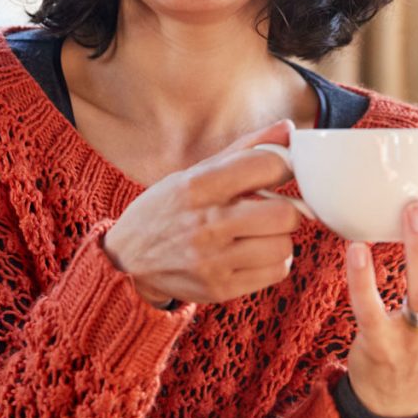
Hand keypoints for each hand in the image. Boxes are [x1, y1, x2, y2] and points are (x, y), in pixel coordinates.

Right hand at [104, 120, 302, 306]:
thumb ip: (245, 150)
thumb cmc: (169, 208)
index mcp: (198, 186)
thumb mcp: (196, 173)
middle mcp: (205, 224)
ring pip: (283, 246)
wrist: (127, 258)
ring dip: (278, 237)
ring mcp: (212, 261)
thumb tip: (289, 128)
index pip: (266, 167)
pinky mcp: (220, 289)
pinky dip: (273, 260)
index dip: (283, 166)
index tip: (280, 171)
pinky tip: (253, 253)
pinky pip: (277, 272)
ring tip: (258, 233)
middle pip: (284, 215)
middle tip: (271, 208)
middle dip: (285, 208)